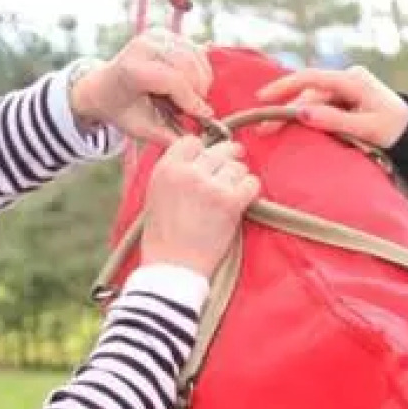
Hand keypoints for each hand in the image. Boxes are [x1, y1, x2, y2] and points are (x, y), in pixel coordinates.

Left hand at [69, 28, 213, 143]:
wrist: (103, 87)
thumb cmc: (121, 109)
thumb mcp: (139, 129)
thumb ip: (166, 136)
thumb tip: (194, 141)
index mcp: (131, 69)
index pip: (174, 80)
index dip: (193, 100)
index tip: (204, 117)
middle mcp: (143, 46)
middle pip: (188, 65)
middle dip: (198, 90)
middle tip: (194, 109)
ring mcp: (155, 36)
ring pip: (195, 55)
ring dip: (201, 80)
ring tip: (189, 98)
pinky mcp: (165, 34)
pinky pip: (195, 50)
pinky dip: (200, 69)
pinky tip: (189, 84)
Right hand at [138, 137, 259, 276]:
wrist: (172, 267)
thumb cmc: (163, 237)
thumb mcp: (155, 195)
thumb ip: (174, 172)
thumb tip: (197, 157)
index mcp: (166, 168)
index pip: (192, 141)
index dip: (203, 151)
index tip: (207, 162)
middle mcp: (188, 172)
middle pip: (218, 150)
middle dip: (227, 159)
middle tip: (231, 168)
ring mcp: (210, 186)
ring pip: (237, 166)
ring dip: (238, 178)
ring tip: (231, 194)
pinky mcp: (229, 202)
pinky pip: (251, 183)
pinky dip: (250, 192)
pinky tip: (242, 201)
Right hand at [255, 65, 407, 149]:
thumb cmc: (394, 131)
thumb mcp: (366, 129)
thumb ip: (334, 121)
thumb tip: (301, 113)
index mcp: (354, 80)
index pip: (312, 79)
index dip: (285, 87)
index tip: (263, 98)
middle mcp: (348, 78)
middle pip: (309, 93)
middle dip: (285, 110)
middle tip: (263, 128)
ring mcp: (346, 87)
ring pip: (313, 101)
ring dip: (294, 114)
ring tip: (272, 129)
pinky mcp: (345, 98)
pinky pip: (320, 105)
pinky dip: (306, 115)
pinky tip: (289, 122)